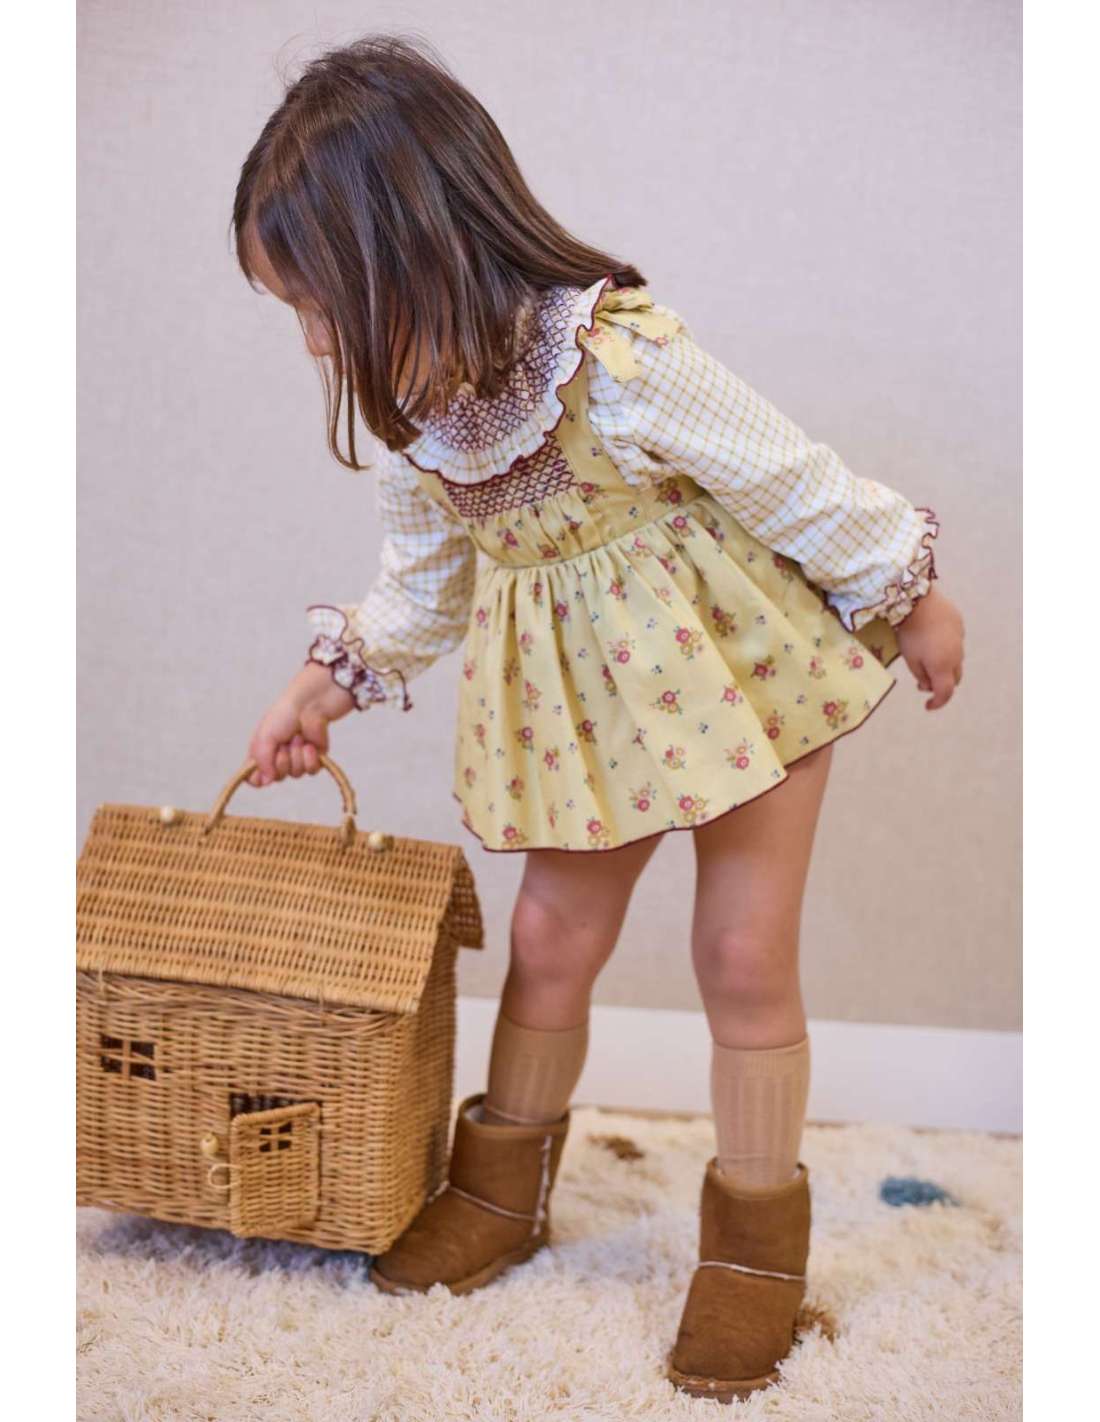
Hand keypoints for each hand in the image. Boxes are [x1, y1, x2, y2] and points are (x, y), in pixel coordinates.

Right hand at [247, 663, 355, 786]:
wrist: (311, 704)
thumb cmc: (285, 715)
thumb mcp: (264, 736)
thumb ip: (261, 761)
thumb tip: (267, 781)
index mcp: (263, 751)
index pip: (255, 776)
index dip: (257, 780)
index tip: (261, 777)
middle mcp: (279, 757)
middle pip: (277, 778)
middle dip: (281, 761)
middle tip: (284, 743)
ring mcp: (298, 758)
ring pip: (295, 774)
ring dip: (296, 756)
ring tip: (298, 737)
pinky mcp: (316, 757)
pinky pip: (311, 771)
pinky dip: (310, 758)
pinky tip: (309, 745)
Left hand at [894, 587, 964, 709]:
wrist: (917, 600)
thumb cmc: (909, 633)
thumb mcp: (910, 659)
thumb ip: (921, 676)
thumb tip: (928, 685)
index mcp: (943, 666)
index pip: (946, 692)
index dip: (937, 703)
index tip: (927, 706)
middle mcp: (957, 655)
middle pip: (954, 677)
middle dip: (942, 683)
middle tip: (924, 682)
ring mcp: (960, 638)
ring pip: (956, 659)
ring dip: (945, 665)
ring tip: (927, 658)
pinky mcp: (959, 623)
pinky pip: (955, 641)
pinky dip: (946, 647)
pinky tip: (932, 638)